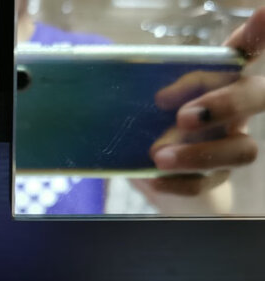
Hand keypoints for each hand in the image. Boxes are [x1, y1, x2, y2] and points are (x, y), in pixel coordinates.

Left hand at [148, 7, 264, 196]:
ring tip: (157, 156)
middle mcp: (232, 112)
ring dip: (199, 153)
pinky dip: (179, 182)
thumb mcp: (143, 105)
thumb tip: (112, 78)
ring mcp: (229, 147)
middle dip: (227, 103)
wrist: (156, 176)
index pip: (242, 53)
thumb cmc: (150, 127)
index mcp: (216, 83)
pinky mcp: (216, 180)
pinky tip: (154, 179)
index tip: (263, 13)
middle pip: (257, 96)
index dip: (256, 35)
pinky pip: (208, 183)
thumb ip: (142, 91)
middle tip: (183, 116)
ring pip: (242, 149)